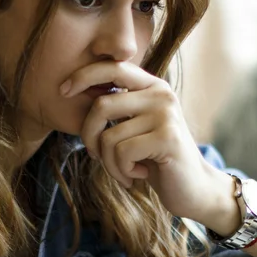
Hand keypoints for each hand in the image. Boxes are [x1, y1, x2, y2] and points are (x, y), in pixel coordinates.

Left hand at [61, 61, 228, 223]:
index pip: (113, 67)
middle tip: (97, 156)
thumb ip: (116, 109)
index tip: (63, 91)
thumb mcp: (135, 128)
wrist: (193, 189)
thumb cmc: (155, 160)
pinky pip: (122, 153)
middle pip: (101, 106)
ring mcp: (166, 114)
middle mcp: (160, 94)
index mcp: (151, 86)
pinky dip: (122, 172)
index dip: (84, 76)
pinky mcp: (167, 138)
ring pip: (109, 137)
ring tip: (125, 172)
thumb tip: (72, 92)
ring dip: (109, 163)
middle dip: (89, 137)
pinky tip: (138, 175)